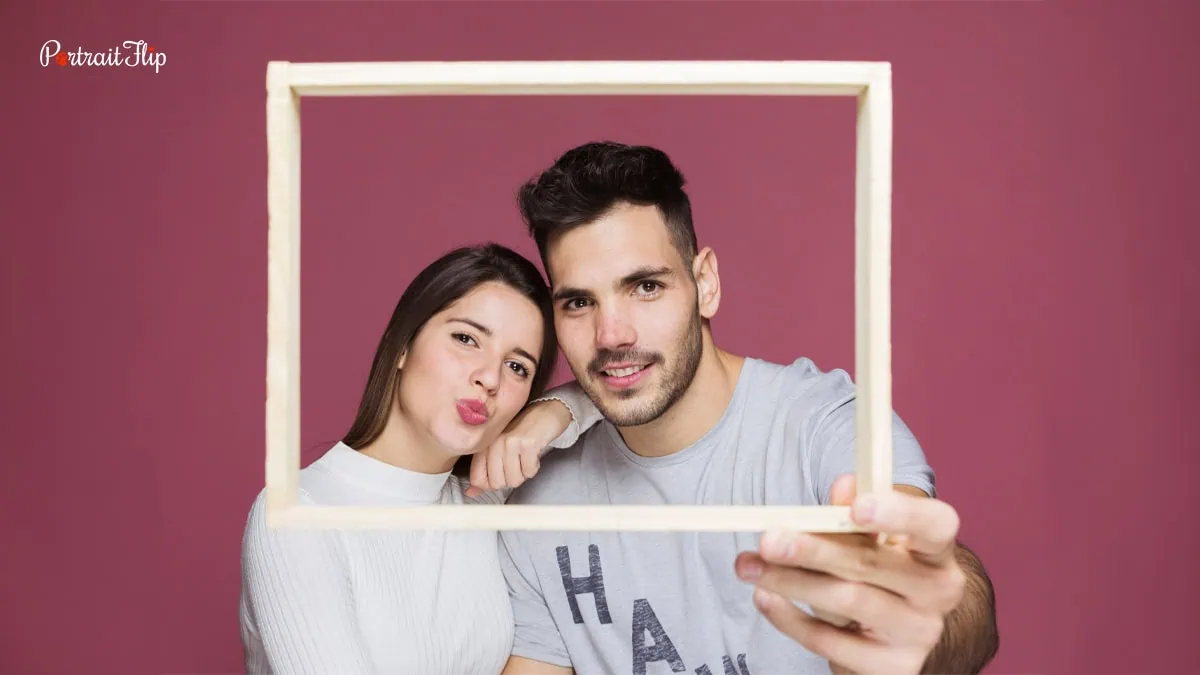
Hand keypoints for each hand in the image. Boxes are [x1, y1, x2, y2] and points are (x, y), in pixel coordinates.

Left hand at [464, 399, 571, 497]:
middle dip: (510, 478)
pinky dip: (534, 467)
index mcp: (484, 445)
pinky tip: (534, 454)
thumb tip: (471, 492)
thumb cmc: (522, 431)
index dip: (491, 484)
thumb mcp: (500, 449)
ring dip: (523, 473)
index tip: (502, 474)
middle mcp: (494, 443)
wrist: (545, 411)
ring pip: (514, 480)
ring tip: (525, 458)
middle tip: (517, 463)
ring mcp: (510, 442)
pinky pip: (529, 472)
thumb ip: (485, 472)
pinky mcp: (527, 444)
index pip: (477, 479)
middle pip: (496, 483)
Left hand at [734, 475, 965, 673]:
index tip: (855, 507)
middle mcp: (936, 593)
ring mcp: (917, 635)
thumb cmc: (878, 574)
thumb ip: (854, 511)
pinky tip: (765, 596)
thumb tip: (843, 485)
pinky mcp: (891, 669)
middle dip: (813, 548)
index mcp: (937, 551)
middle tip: (767, 539)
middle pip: (872, 563)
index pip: (936, 525)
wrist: (893, 638)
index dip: (899, 513)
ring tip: (748, 566)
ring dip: (789, 580)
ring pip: (845, 600)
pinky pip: (829, 641)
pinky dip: (789, 618)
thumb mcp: (871, 541)